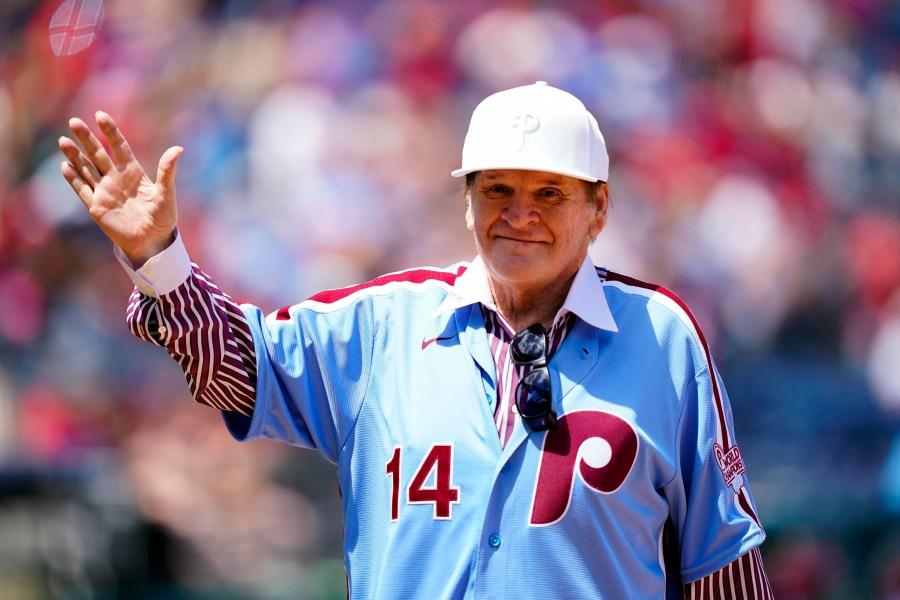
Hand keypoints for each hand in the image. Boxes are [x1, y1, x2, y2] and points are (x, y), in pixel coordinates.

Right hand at [59, 111, 182, 267]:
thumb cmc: (163, 218)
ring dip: (75, 155)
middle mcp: (116, 179)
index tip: (100, 115)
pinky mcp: (96, 207)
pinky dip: (74, 178)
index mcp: (133, 172)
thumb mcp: (167, 193)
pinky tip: (65, 166)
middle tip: (74, 121)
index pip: (119, 146)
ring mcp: (104, 192)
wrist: (152, 242)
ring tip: (63, 140)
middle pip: (98, 154)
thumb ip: (168, 171)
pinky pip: (82, 190)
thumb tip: (178, 149)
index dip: (110, 131)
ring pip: (86, 169)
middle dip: (86, 138)